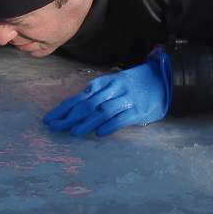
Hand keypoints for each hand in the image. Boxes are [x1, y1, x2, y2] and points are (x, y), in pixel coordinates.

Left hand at [44, 48, 171, 136]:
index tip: (49, 119)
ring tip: (74, 132)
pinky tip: (99, 133)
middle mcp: (114, 89)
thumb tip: (73, 110)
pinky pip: (122, 117)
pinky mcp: (139, 111)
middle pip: (88, 103)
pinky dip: (110, 125)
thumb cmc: (133, 84)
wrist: (163, 80)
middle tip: (55, 127)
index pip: (80, 96)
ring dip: (87, 122)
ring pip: (103, 110)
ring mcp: (127, 99)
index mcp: (105, 83)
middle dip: (70, 116)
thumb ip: (96, 95)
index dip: (64, 108)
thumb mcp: (113, 84)